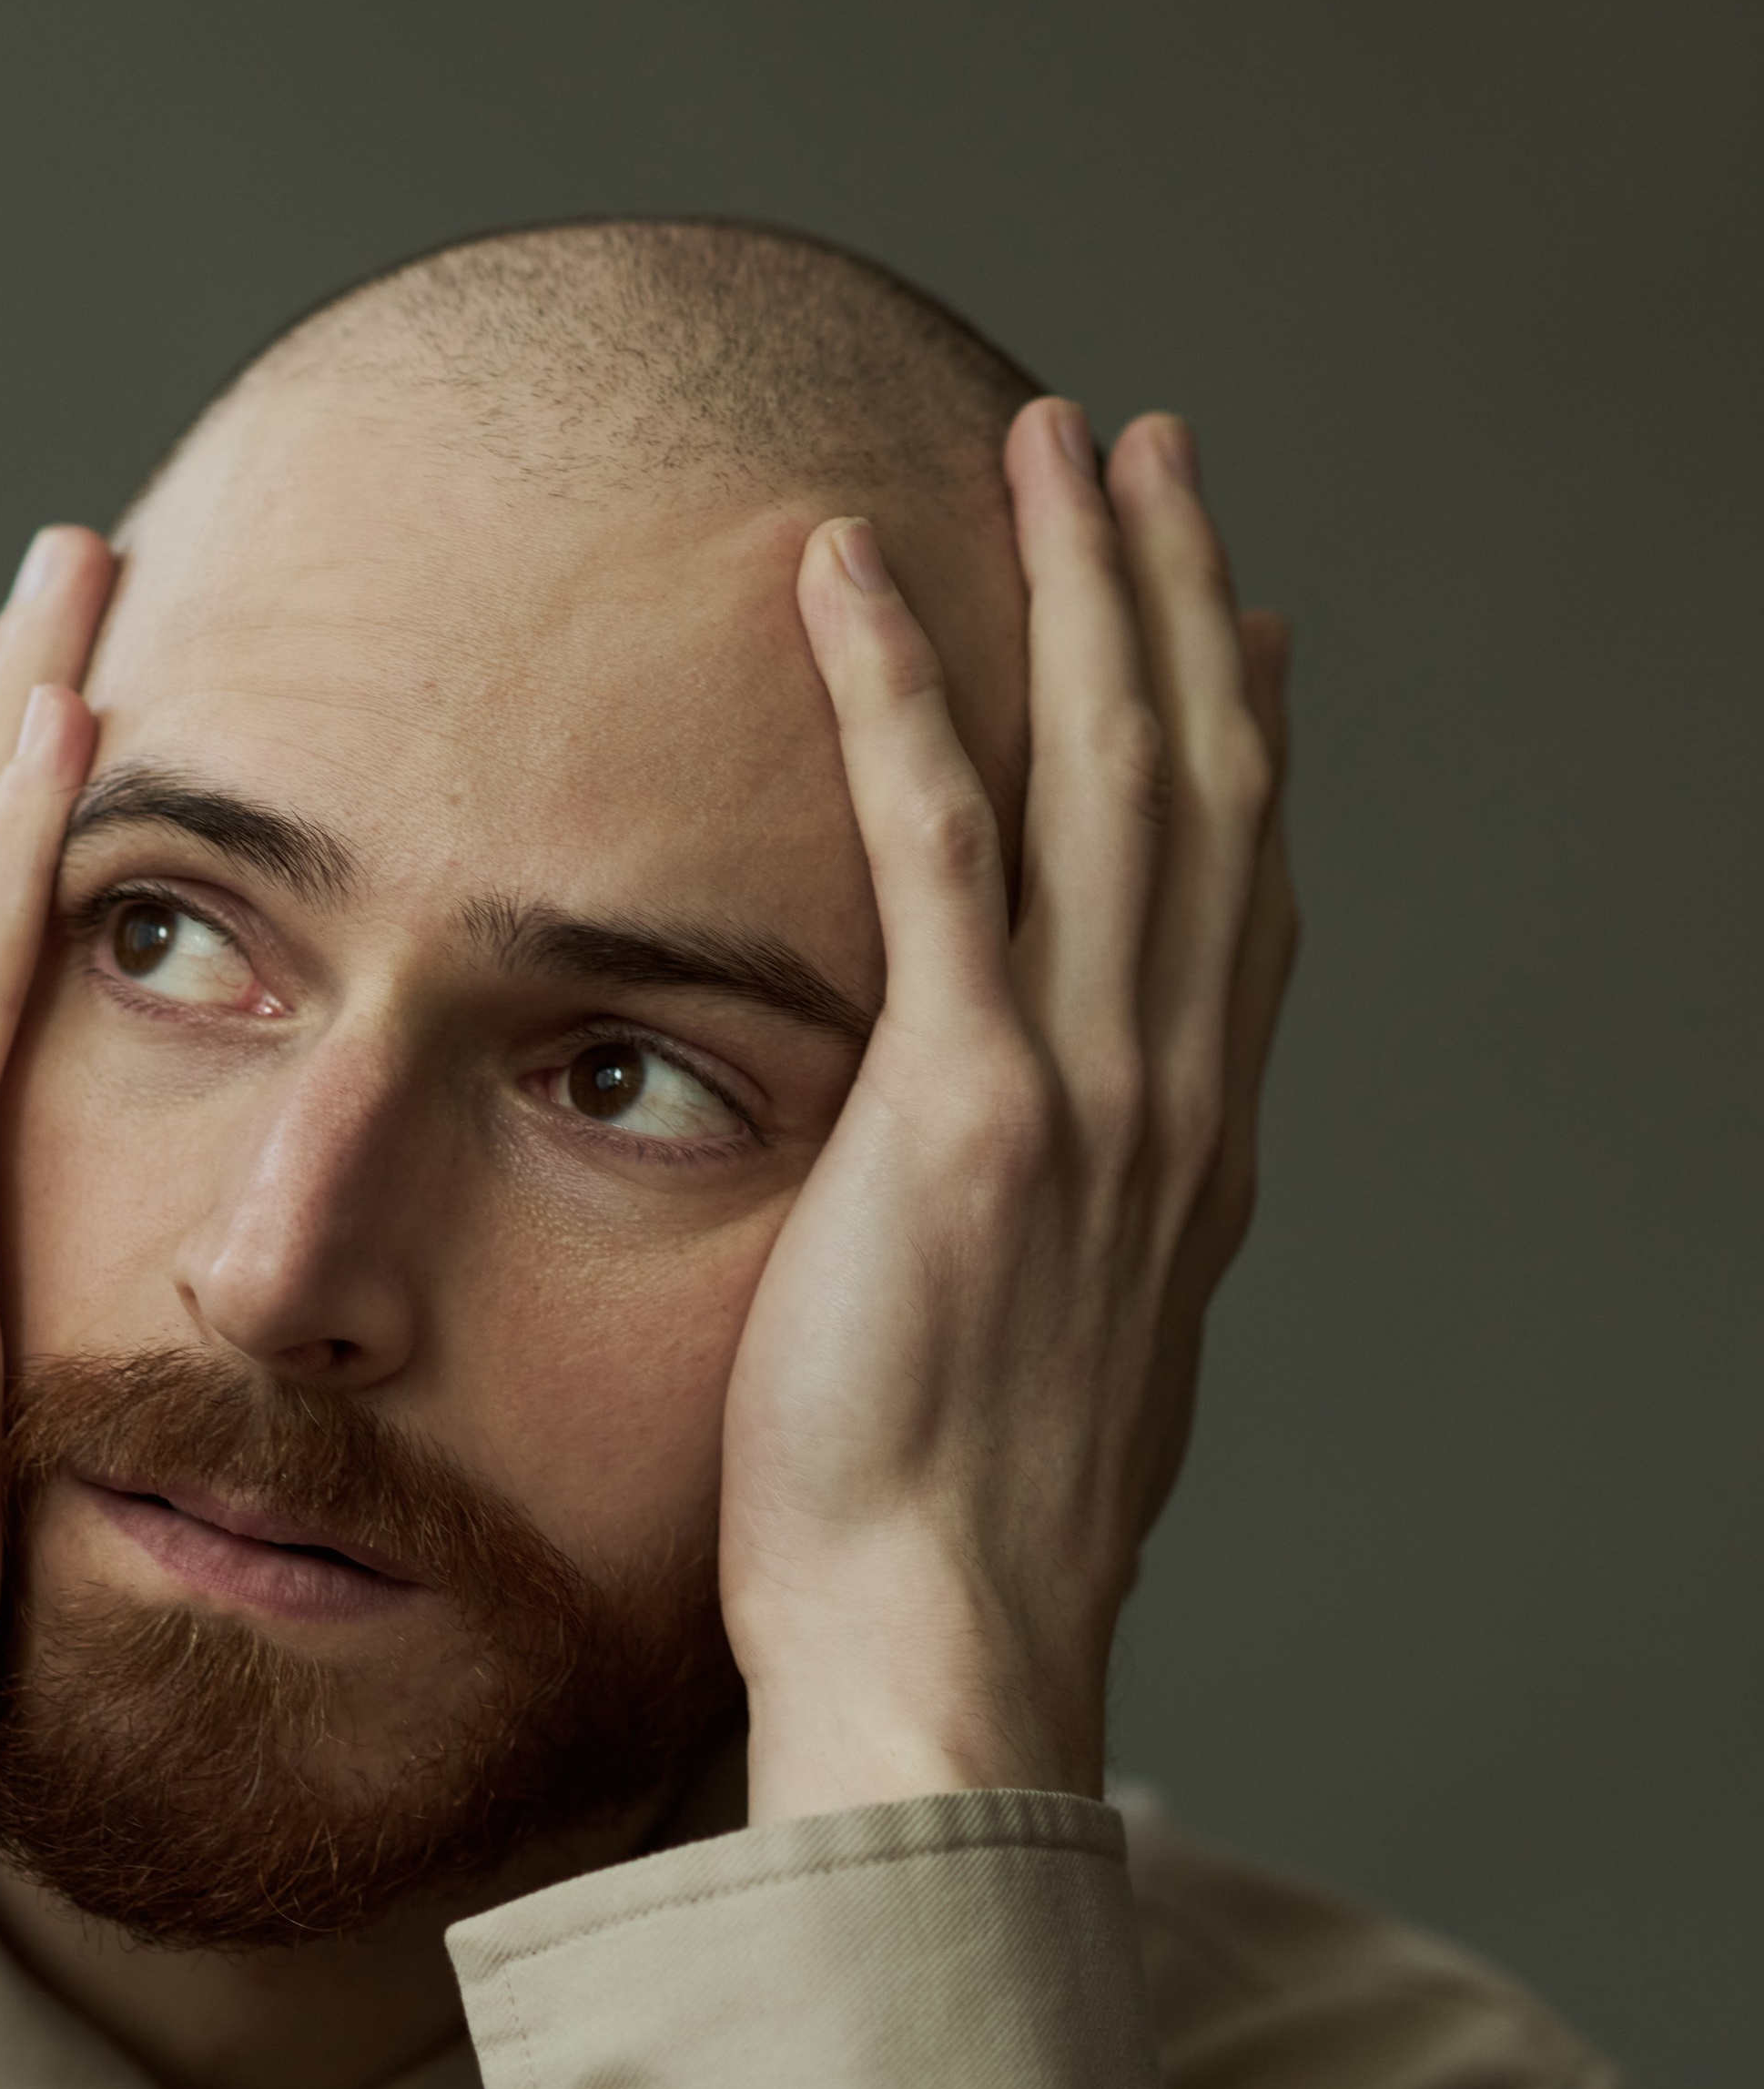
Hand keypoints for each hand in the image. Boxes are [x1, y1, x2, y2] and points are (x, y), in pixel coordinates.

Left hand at [722, 401, 1296, 1823]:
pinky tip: (840, 571)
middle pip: (1202, 787)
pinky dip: (896, 687)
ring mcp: (1082, 1092)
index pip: (1241, 898)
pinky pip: (935, 840)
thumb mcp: (1072, 1377)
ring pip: (1108, 775)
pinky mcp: (963, 1104)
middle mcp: (1172, 1099)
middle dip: (1180, 602)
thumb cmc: (965, 1542)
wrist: (944, 1642)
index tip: (1237, 629)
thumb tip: (1066, 1236)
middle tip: (1146, 458)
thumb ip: (1084, 1261)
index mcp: (1195, 1159)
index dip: (1247, 739)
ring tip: (1046, 445)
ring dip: (1081, 587)